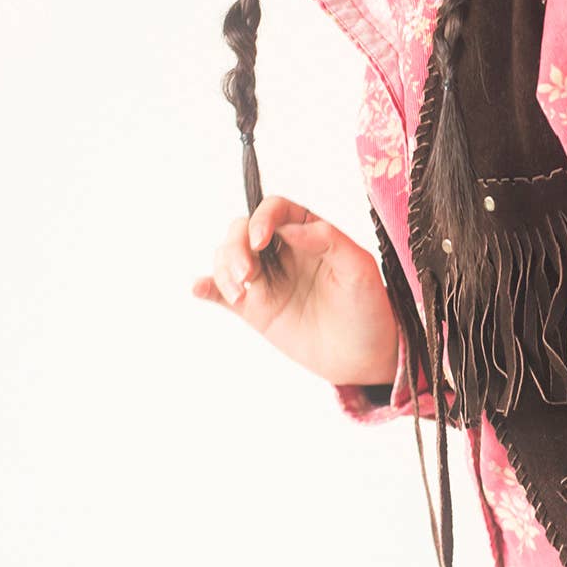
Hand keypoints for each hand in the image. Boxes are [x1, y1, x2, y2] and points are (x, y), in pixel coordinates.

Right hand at [191, 195, 400, 387]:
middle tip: (248, 276)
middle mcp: (283, 251)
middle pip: (242, 230)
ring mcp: (266, 279)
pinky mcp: (255, 309)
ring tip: (238, 293)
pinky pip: (222, 292)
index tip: (261, 240)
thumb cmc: (368, 308)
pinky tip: (198, 288)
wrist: (364, 357)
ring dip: (223, 268)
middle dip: (236, 247)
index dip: (262, 218)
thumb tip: (288, 227)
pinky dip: (206, 287)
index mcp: (309, 233)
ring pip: (228, 257)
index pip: (275, 209)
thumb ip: (327, 240)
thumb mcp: (359, 268)